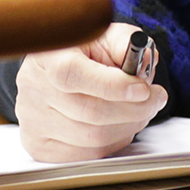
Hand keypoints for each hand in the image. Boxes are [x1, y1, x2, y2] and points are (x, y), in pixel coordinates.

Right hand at [15, 23, 168, 162]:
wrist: (53, 69)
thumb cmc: (81, 51)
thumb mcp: (104, 35)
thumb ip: (126, 42)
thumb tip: (145, 61)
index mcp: (47, 56)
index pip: (73, 75)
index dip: (113, 86)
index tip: (144, 88)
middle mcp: (34, 89)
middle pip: (89, 113)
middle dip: (134, 110)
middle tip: (155, 100)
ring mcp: (33, 120)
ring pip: (92, 139)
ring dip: (127, 127)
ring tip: (138, 111)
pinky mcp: (39, 145)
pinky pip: (87, 155)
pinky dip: (112, 143)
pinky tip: (118, 125)